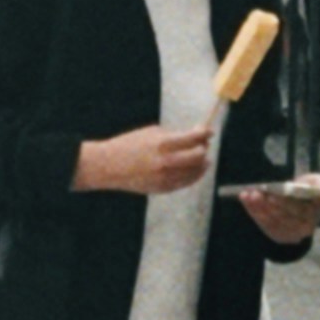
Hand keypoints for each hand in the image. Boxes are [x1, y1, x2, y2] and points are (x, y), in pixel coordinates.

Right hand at [77, 122, 217, 195]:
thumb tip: (194, 136)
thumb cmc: (128, 145)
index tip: (209, 131)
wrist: (109, 166)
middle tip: (204, 144)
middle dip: (203, 148)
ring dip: (202, 163)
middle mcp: (167, 161)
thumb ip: (172, 136)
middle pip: (198, 156)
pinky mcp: (165, 188)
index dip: (204, 133)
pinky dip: (194, 174)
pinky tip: (195, 169)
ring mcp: (167, 177)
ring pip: (196, 171)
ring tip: (203, 158)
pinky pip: (187, 182)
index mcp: (162, 143)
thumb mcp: (149, 133)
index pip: (193, 138)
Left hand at [232, 182, 319, 252]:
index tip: (270, 195)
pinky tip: (246, 201)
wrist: (299, 203)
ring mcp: (293, 234)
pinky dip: (254, 213)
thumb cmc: (307, 189)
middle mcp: (307, 228)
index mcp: (317, 213)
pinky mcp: (280, 236)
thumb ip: (319, 183)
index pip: (299, 210)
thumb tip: (319, 187)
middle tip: (255, 193)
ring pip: (273, 222)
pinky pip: (265, 226)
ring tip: (247, 195)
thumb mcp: (316, 182)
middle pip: (284, 217)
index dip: (284, 203)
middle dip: (267, 204)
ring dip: (258, 208)